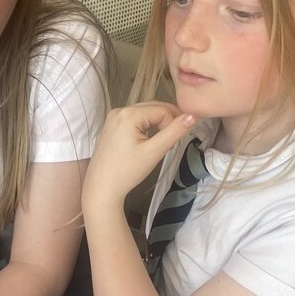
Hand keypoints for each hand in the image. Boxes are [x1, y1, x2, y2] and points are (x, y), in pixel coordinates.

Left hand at [83, 102, 194, 217]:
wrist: (101, 187)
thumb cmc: (127, 172)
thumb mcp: (154, 152)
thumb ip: (174, 132)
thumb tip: (193, 116)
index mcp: (128, 114)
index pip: (163, 110)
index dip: (173, 124)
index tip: (173, 144)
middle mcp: (119, 110)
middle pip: (153, 108)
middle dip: (167, 121)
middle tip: (172, 142)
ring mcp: (113, 117)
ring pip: (145, 113)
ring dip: (157, 124)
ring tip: (161, 143)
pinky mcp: (111, 126)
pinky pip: (135, 119)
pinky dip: (146, 126)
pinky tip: (148, 141)